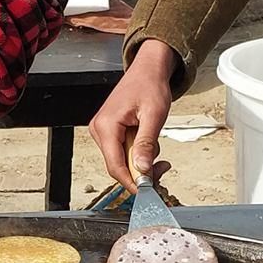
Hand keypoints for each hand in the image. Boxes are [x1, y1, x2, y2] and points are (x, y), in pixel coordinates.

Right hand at [90, 41, 176, 190]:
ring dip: (140, 160)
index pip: (115, 166)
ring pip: (121, 160)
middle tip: (163, 167)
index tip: (148, 191)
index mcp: (106, 126)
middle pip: (118, 166)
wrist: (147, 70)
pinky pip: (122, 152)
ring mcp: (102, 131)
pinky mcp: (108, 132)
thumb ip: (146, 144)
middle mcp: (99, 129)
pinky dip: (137, 153)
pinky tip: (147, 142)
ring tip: (155, 145)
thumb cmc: (149, 85)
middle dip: (141, 170)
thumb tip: (142, 169)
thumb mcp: (154, 115)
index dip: (132, 182)